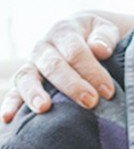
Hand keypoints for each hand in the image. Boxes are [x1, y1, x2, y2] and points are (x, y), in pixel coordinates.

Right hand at [1, 14, 119, 122]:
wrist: (82, 36)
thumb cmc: (98, 38)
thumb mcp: (105, 30)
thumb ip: (105, 37)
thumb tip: (100, 50)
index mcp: (65, 32)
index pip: (76, 52)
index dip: (92, 71)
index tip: (108, 91)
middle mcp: (44, 47)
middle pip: (53, 65)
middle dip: (72, 85)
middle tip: (91, 102)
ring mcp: (32, 64)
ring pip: (26, 77)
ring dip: (34, 93)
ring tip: (44, 108)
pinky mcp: (25, 81)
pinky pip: (13, 92)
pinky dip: (10, 105)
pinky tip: (8, 119)